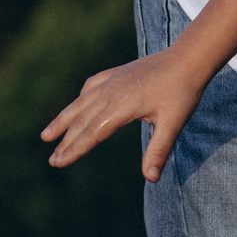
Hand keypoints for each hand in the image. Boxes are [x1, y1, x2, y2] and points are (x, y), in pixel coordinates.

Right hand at [42, 48, 212, 180]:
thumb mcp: (173, 124)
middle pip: (82, 121)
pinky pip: (92, 86)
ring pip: (81, 103)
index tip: (58, 163)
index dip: (74, 149)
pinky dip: (81, 98)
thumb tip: (151, 179)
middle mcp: (111, 92)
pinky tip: (77, 105)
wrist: (190, 57)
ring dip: (63, 120)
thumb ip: (159, 151)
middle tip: (52, 161)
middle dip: (65, 141)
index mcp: (122, 106)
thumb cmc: (183, 91)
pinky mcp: (117, 73)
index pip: (92, 133)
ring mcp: (112, 80)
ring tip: (46, 136)